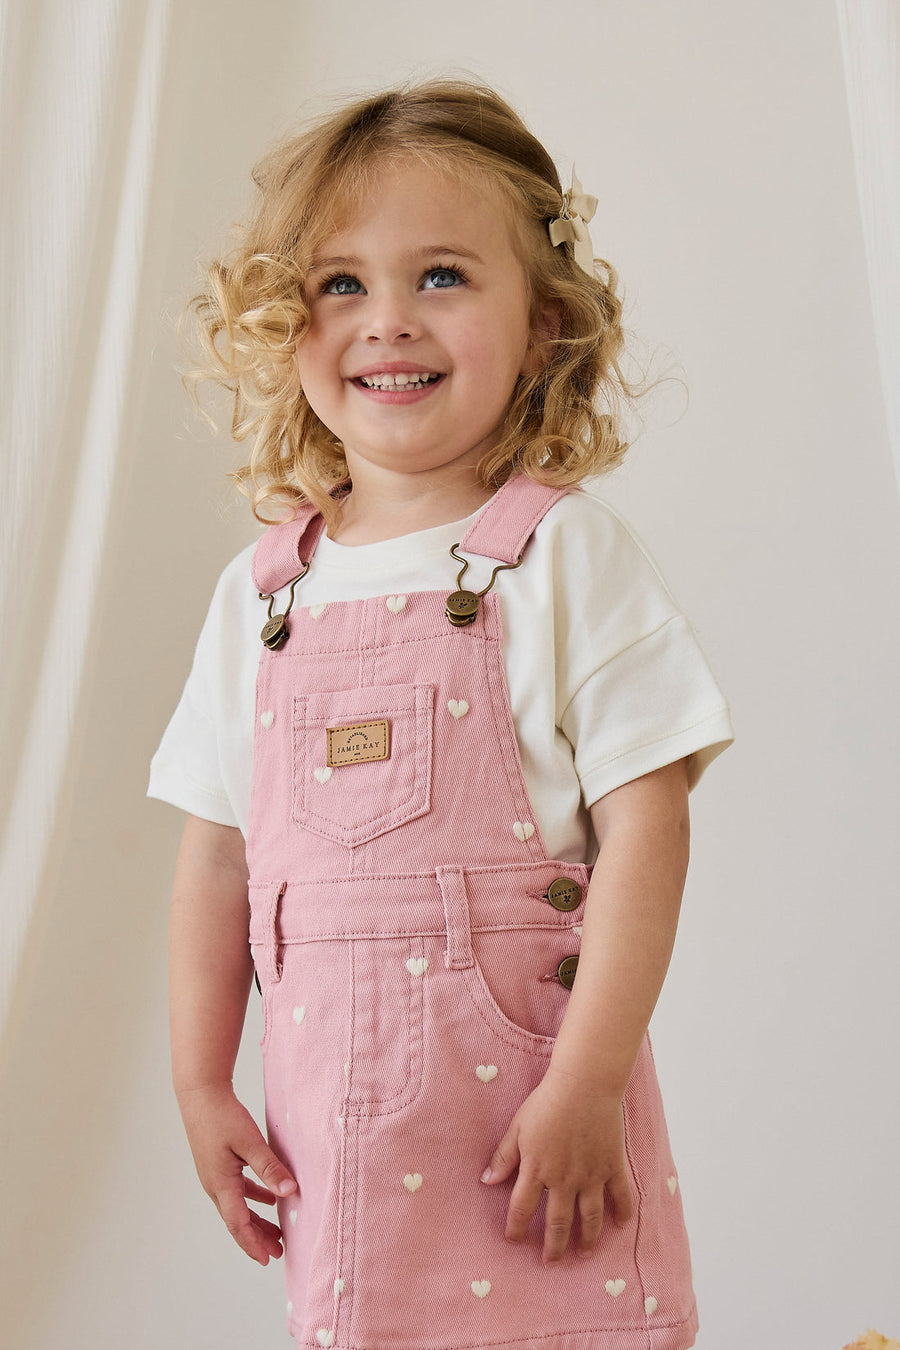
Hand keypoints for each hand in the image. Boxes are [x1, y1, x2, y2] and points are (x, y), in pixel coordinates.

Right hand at [176, 1081, 297, 1264]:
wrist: (200, 1094)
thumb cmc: (223, 1115)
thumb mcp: (250, 1142)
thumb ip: (269, 1167)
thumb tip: (289, 1192)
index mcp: (221, 1184)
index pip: (238, 1224)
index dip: (253, 1243)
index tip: (268, 1259)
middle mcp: (215, 1185)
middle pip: (238, 1220)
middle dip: (258, 1237)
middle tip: (278, 1252)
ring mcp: (214, 1175)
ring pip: (237, 1206)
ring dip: (256, 1220)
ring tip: (276, 1232)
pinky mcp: (218, 1164)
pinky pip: (237, 1190)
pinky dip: (253, 1198)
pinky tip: (268, 1198)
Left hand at [480, 1065, 632, 1263]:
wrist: (584, 1084)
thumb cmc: (547, 1101)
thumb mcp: (518, 1127)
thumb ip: (504, 1156)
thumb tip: (487, 1180)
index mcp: (537, 1169)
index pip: (522, 1209)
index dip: (516, 1228)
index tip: (513, 1239)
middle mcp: (564, 1180)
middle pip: (558, 1223)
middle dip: (553, 1246)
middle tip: (551, 1261)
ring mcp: (591, 1175)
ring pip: (589, 1218)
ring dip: (586, 1239)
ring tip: (584, 1253)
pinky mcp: (612, 1166)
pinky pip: (620, 1195)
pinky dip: (622, 1212)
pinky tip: (620, 1225)